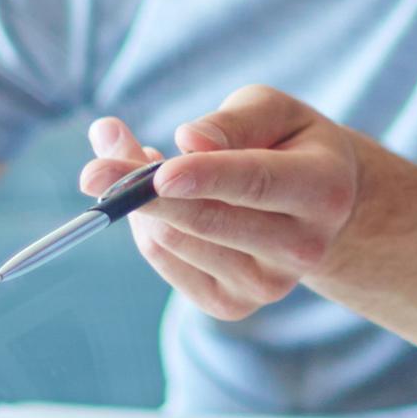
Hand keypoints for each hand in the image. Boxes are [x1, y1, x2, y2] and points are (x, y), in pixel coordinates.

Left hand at [88, 86, 365, 318]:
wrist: (321, 207)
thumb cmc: (290, 144)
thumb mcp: (275, 112)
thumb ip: (232, 122)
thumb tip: (186, 142)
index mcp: (324, 190)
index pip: (257, 183)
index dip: (206, 177)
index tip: (158, 173)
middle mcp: (303, 247)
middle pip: (207, 220)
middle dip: (142, 191)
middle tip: (92, 169)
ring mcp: (267, 285)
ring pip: (176, 240)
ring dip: (142, 198)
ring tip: (153, 166)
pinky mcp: (233, 305)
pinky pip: (165, 259)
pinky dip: (148, 224)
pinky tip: (163, 200)